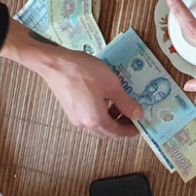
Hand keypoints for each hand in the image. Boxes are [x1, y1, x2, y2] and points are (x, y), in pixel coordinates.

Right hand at [0, 20, 143, 137]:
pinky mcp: (69, 109)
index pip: (117, 132)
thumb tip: (139, 115)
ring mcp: (74, 117)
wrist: (54, 63)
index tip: (141, 124)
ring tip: (121, 102)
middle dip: (121, 124)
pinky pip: (89, 116)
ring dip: (111, 117)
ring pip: (97, 123)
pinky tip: (105, 96)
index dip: (131, 130)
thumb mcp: (112, 85)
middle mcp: (84, 124)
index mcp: (95, 120)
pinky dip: (101, 111)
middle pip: (107, 131)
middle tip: (133, 113)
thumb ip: (126, 102)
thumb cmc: (84, 71)